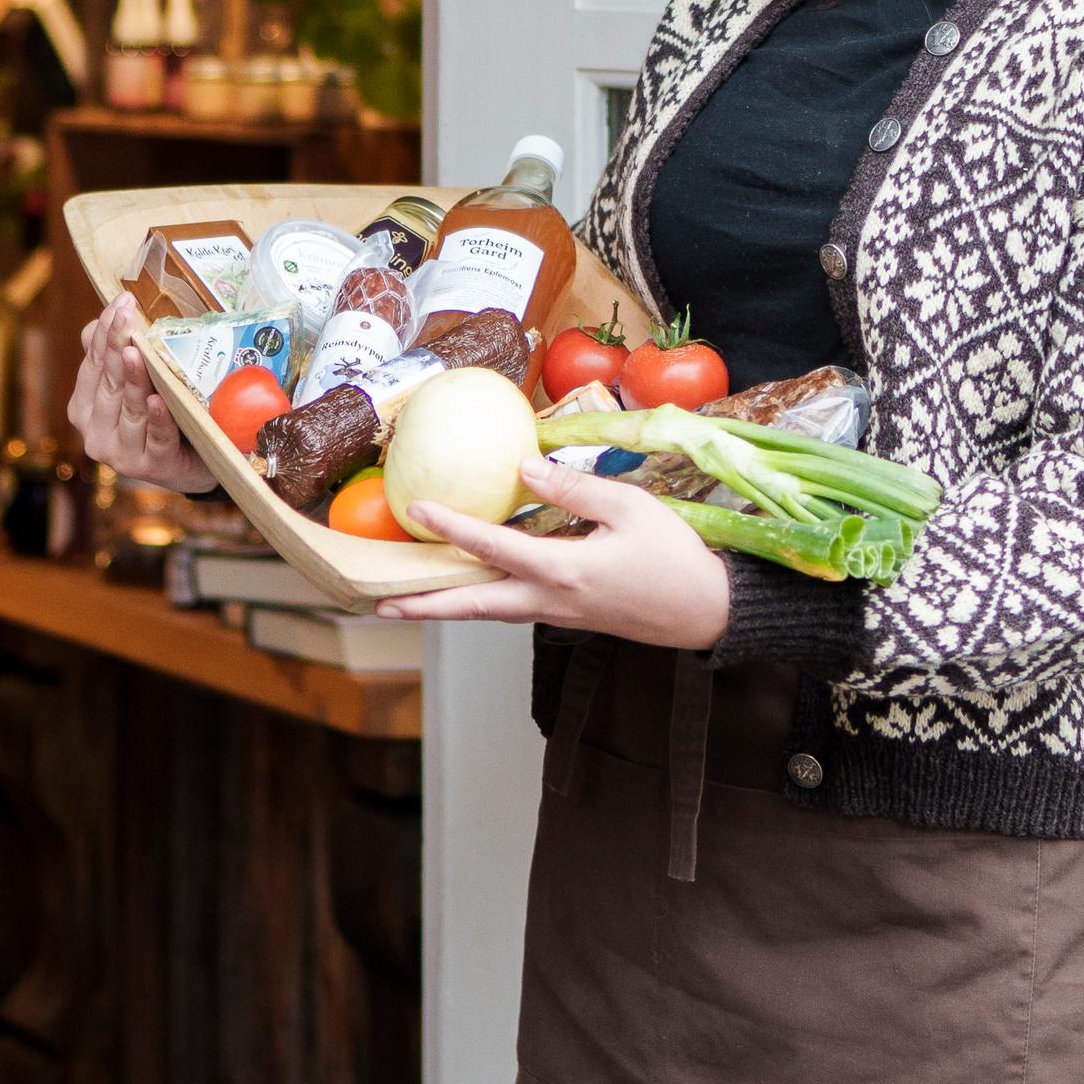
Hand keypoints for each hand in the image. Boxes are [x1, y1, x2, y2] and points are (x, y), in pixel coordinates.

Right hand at [70, 305, 213, 489]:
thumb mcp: (135, 383)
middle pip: (108, 382)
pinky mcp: (151, 467)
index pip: (93, 364)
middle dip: (116, 345)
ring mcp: (120, 454)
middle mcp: (94, 433)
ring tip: (136, 352)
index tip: (122, 301)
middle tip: (128, 315)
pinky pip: (156, 439)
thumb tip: (95, 323)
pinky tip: (157, 401)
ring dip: (133, 380)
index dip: (105, 332)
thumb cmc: (160, 416)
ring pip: (128, 409)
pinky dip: (157, 420)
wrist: (194, 463)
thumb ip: (112, 356)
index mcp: (83, 409)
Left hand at [378, 458, 732, 648]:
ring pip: (488, 612)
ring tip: (406, 601)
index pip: (493, 548)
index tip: (418, 509)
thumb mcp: (631, 508)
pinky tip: (470, 586)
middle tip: (378, 603)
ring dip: (445, 607)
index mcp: (563, 571)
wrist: (706, 611)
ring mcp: (557, 614)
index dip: (452, 527)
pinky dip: (480, 601)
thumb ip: (574, 487)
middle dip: (423, 604)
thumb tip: (523, 466)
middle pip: (472, 606)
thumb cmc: (675, 557)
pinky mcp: (568, 616)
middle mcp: (550, 601)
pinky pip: (512, 608)